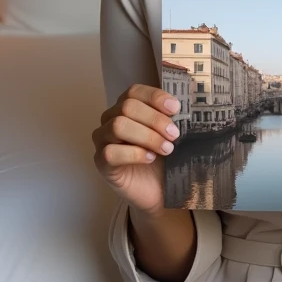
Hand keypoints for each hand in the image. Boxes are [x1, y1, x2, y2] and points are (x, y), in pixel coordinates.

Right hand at [92, 84, 181, 217]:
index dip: (155, 97)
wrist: (159, 190)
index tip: (176, 108)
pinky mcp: (101, 162)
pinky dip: (134, 154)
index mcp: (127, 106)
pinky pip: (111, 152)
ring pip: (118, 126)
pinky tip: (150, 158)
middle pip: (127, 107)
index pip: (134, 91)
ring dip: (147, 136)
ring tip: (167, 149)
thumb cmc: (163, 157)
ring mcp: (103, 140)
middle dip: (155, 120)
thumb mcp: (169, 133)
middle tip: (174, 135)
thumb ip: (170, 117)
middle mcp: (111, 119)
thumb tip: (180, 106)